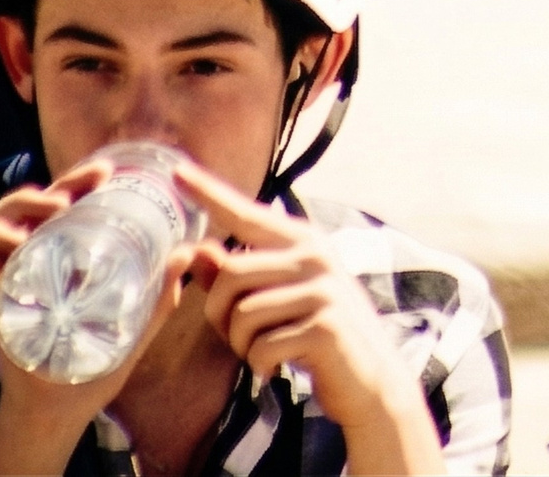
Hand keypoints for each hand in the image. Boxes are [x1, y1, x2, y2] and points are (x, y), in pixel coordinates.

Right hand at [0, 162, 196, 474]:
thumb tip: (187, 254)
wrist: (59, 410)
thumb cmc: (93, 367)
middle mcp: (31, 262)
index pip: (66, 207)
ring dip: (23, 200)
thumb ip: (159, 295)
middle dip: (63, 180)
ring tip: (57, 204)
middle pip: (36, 203)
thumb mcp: (134, 326)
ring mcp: (7, 277)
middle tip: (95, 176)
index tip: (110, 172)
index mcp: (63, 261)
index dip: (82, 181)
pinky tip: (19, 238)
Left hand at [175, 161, 444, 472]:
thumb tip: (198, 251)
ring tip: (265, 352)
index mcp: (303, 240)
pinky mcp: (325, 326)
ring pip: (242, 314)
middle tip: (241, 338)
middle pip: (230, 274)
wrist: (372, 377)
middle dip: (221, 315)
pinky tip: (278, 368)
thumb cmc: (318, 334)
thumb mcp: (280, 298)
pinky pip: (262, 346)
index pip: (246, 214)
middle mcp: (315, 255)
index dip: (210, 193)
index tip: (177, 172)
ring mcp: (323, 288)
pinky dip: (260, 365)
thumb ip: (237, 276)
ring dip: (242, 346)